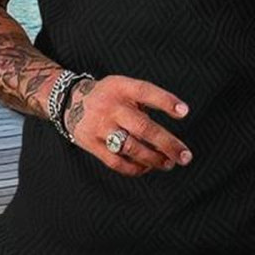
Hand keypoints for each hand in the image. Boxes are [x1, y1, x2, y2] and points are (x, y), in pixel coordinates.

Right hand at [62, 75, 192, 176]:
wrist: (69, 101)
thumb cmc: (108, 96)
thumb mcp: (123, 87)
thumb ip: (144, 101)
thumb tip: (170, 127)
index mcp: (121, 88)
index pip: (145, 92)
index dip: (165, 101)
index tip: (184, 112)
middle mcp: (110, 107)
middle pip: (143, 127)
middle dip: (167, 143)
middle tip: (185, 156)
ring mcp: (99, 127)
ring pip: (131, 148)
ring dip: (154, 159)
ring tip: (168, 163)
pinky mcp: (91, 144)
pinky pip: (116, 162)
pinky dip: (134, 168)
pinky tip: (147, 168)